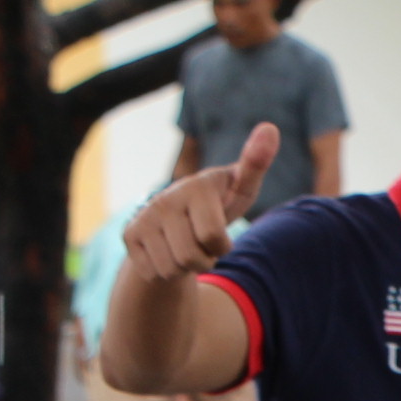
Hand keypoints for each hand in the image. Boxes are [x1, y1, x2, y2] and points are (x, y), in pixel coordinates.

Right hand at [125, 123, 278, 283]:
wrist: (179, 219)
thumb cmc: (219, 203)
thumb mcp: (240, 188)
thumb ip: (255, 163)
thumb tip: (270, 127)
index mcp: (196, 187)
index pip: (213, 238)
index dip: (221, 246)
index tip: (218, 232)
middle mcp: (165, 199)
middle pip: (191, 258)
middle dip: (204, 260)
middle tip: (203, 243)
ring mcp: (144, 216)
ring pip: (171, 269)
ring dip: (185, 268)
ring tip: (186, 246)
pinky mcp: (129, 234)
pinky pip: (153, 273)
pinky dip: (164, 271)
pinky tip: (167, 252)